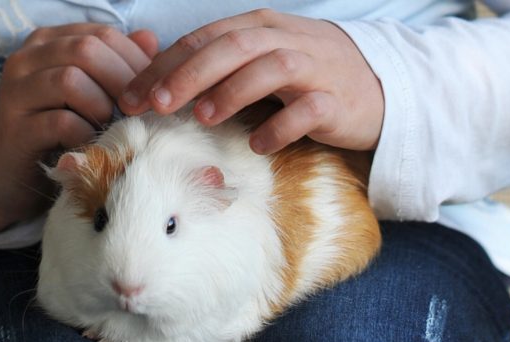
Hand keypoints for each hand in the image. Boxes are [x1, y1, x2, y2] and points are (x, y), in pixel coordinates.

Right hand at [0, 24, 157, 223]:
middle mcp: (27, 59)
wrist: (12, 178)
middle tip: (138, 111)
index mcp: (49, 43)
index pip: (102, 35)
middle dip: (122, 82)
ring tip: (109, 127)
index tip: (153, 91)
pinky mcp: (15, 129)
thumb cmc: (58, 133)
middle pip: (86, 50)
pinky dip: (85, 134)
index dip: (135, 61)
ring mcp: (16, 92)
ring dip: (101, 107)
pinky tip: (91, 145)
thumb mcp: (90, 94)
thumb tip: (151, 40)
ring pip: (71, 80)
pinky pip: (61, 122)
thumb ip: (117, 65)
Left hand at [118, 9, 382, 153]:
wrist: (377, 87)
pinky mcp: (337, 100)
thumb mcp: (260, 60)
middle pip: (233, 46)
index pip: (204, 39)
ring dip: (234, 90)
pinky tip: (259, 144)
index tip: (132, 95)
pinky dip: (282, 125)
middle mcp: (285, 40)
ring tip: (204, 116)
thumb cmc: (306, 76)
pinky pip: (309, 109)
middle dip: (190, 73)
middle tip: (157, 103)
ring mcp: (314, 68)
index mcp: (259, 28)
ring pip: (271, 67)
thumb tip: (159, 85)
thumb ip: (218, 66)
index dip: (166, 64)